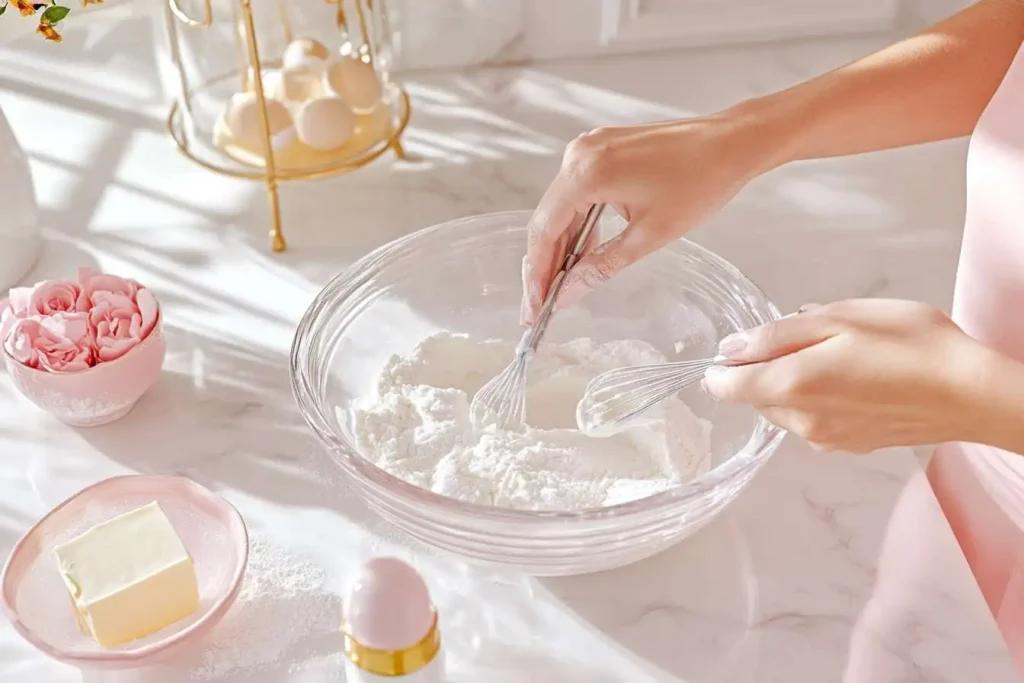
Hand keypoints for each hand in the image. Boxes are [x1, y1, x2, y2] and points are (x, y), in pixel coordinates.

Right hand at [521, 112, 780, 324]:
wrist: (732, 143)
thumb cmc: (701, 182)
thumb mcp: (649, 235)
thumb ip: (601, 266)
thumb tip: (568, 294)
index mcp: (587, 172)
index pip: (545, 230)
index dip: (536, 273)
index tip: (535, 308)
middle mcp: (579, 154)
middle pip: (547, 219)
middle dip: (543, 265)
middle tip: (540, 307)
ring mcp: (588, 148)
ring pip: (561, 208)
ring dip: (560, 247)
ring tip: (558, 287)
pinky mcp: (601, 150)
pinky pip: (577, 193)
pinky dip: (577, 224)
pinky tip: (581, 254)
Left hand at [701, 299, 984, 452]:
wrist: (971, 393)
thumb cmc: (909, 345)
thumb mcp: (839, 319)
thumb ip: (777, 335)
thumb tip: (731, 348)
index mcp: (790, 387)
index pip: (725, 387)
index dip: (724, 365)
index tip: (745, 343)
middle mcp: (800, 423)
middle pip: (756, 396)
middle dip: (768, 367)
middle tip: (812, 338)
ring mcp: (825, 440)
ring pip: (785, 409)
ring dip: (796, 383)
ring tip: (842, 355)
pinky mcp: (849, 445)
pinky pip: (814, 420)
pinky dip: (820, 399)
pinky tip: (857, 380)